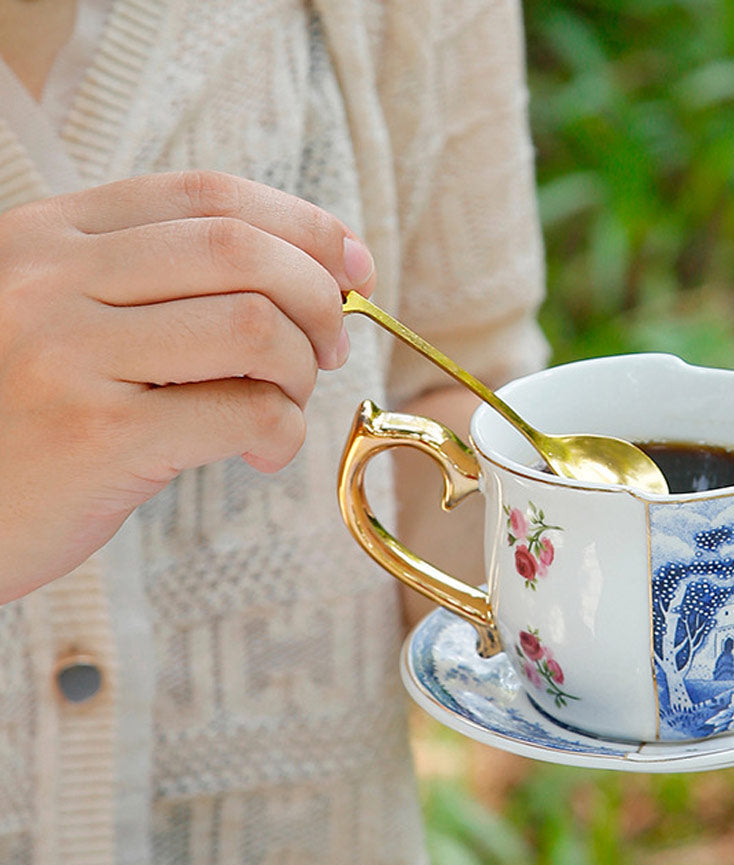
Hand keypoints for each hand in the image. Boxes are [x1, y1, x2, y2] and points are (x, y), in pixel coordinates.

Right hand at [0, 171, 375, 603]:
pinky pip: (246, 412)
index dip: (304, 226)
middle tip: (328, 349)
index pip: (208, 197)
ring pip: (256, 326)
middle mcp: (54, 279)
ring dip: (300, 371)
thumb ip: (148, 291)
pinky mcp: (100, 436)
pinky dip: (283, 433)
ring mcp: (71, 354)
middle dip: (320, 298)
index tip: (354, 267)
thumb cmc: (18, 420)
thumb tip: (301, 284)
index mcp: (51, 237)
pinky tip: (261, 453)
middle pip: (243, 250)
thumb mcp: (57, 322)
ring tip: (282, 404)